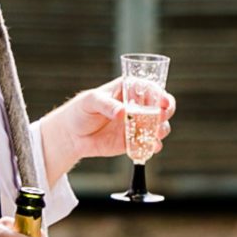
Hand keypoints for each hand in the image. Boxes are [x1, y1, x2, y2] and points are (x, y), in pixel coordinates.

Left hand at [45, 77, 176, 165]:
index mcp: (128, 89)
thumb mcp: (90, 102)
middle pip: (161, 106)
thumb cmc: (80, 111)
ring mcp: (137, 124)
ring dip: (161, 130)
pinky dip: (153, 145)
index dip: (161, 94)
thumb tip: (122, 112)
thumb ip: (106, 105)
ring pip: (159, 125)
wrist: (72, 136)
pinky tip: (151, 147)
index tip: (164, 102)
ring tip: (155, 134)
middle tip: (160, 118)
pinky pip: (149, 143)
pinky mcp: (133, 140)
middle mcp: (136, 105)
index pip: (150, 88)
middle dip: (165, 112)